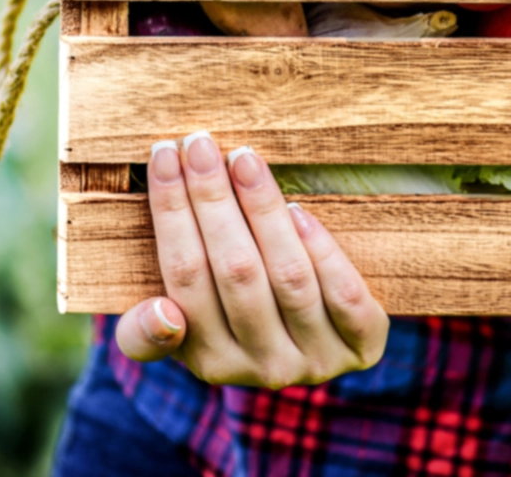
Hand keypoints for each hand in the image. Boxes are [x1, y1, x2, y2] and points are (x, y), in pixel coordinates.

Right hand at [114, 133, 388, 387]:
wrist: (322, 346)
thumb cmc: (238, 319)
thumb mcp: (187, 330)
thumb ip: (148, 331)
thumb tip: (159, 313)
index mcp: (209, 362)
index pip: (183, 278)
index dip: (172, 213)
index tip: (163, 155)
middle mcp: (262, 368)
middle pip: (235, 271)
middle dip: (212, 198)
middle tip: (200, 142)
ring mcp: (316, 359)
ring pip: (288, 276)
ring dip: (263, 210)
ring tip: (244, 158)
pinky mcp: (362, 345)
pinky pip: (343, 294)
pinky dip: (320, 249)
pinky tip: (298, 208)